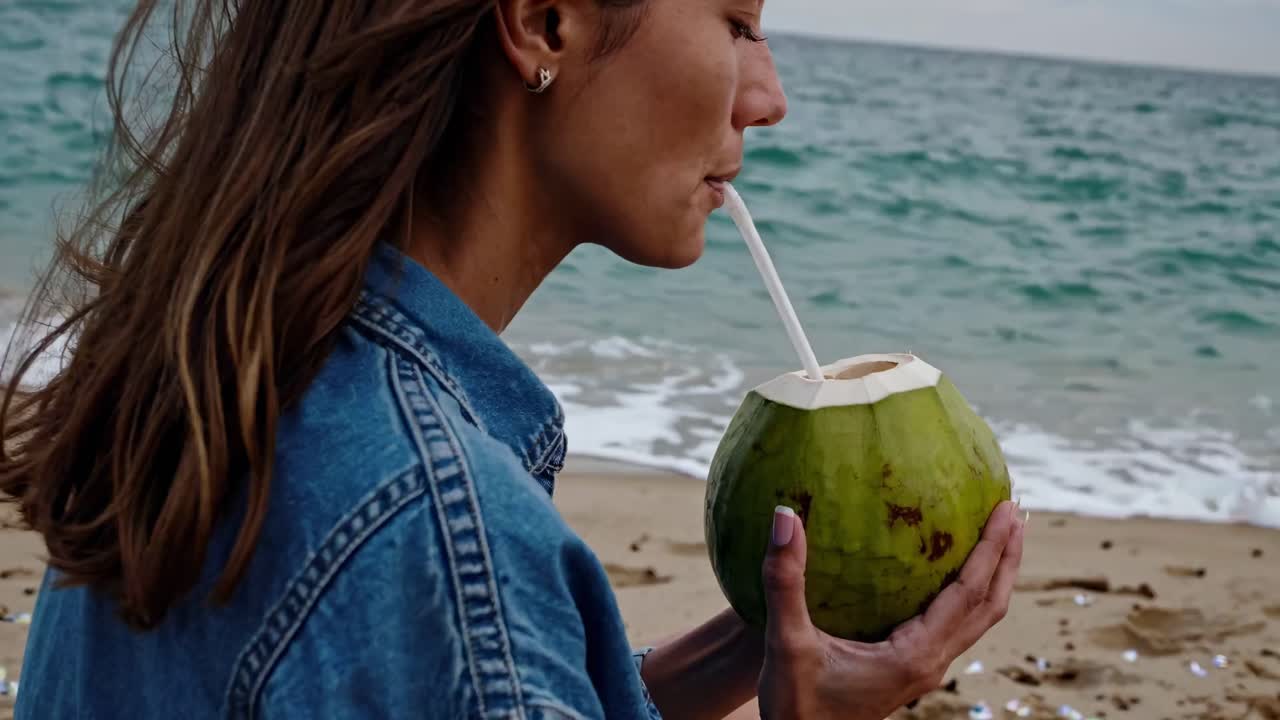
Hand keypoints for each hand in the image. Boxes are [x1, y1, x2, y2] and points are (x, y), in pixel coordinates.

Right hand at [757, 500, 1025, 719]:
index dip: (991, 549)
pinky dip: (968, 591)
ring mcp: (923, 670)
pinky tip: (948, 570)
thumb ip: (784, 581)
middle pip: (988, 605)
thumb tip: (784, 516)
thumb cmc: (794, 704)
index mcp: (913, 656)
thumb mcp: (786, 641)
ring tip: (999, 534)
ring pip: (977, 618)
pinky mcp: (911, 670)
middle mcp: (929, 663)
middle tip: (1015, 508)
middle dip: (1006, 557)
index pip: (969, 594)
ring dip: (993, 575)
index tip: (1007, 507)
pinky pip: (955, 624)